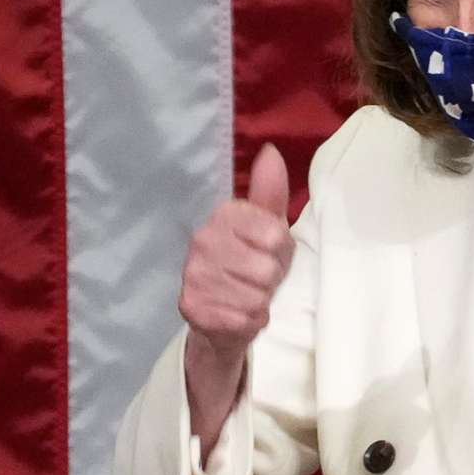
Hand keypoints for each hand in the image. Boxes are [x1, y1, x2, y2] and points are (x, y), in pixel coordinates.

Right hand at [180, 145, 292, 448]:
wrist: (222, 318)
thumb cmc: (252, 266)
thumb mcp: (267, 228)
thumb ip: (269, 193)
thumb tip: (271, 152)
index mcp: (223, 215)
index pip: (276, 236)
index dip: (282, 253)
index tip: (269, 255)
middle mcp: (202, 240)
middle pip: (267, 269)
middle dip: (271, 281)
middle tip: (258, 281)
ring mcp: (194, 275)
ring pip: (257, 296)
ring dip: (260, 302)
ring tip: (247, 297)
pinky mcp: (192, 308)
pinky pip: (245, 318)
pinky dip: (250, 322)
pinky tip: (239, 315)